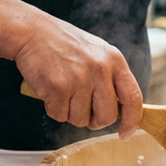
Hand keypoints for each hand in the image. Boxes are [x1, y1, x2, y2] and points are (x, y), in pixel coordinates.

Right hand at [14, 17, 143, 138]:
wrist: (32, 32)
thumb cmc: (64, 44)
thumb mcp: (97, 53)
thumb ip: (110, 78)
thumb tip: (120, 110)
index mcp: (114, 60)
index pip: (133, 97)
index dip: (132, 121)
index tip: (125, 133)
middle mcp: (100, 69)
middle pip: (107, 117)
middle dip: (94, 120)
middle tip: (82, 110)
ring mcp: (79, 78)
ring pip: (80, 120)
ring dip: (69, 112)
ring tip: (62, 90)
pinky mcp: (57, 87)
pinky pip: (59, 115)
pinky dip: (53, 108)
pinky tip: (49, 90)